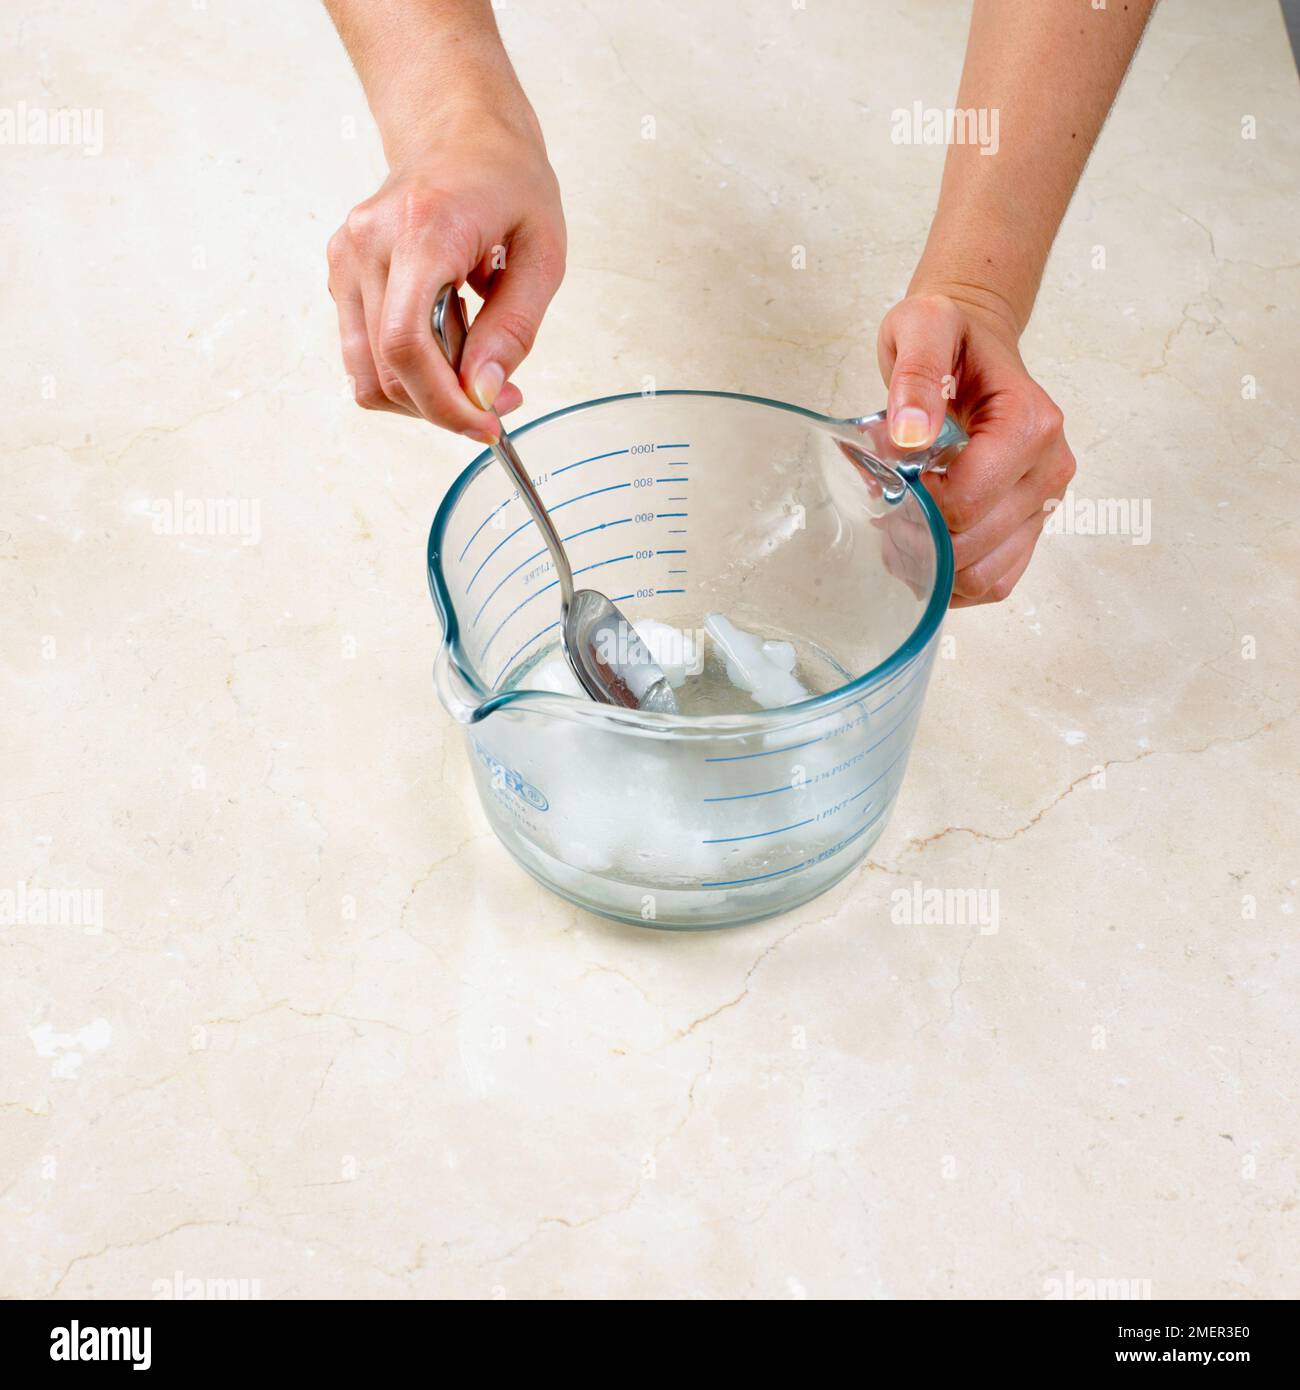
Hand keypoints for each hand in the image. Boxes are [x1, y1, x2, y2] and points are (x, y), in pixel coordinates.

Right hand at [326, 110, 564, 440]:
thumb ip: (514, 329)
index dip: (444, 401)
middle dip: (445, 406)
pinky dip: (406, 373)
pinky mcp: (341, 275)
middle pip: (389, 369)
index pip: (407, 342)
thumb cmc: (507, 183)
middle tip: (497, 401)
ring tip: (473, 366)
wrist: (459, 131)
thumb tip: (482, 394)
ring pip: (369, 374)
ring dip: (423, 396)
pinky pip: (365, 354)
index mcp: (422, 229)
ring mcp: (345, 259)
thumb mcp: (543, 254)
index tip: (487, 425)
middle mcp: (368, 243)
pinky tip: (446, 344)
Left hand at [876, 291, 1074, 605]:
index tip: (888, 476)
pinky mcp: (1030, 525)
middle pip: (973, 545)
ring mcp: (1044, 502)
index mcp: (1030, 424)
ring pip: (985, 576)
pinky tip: (923, 547)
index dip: (916, 502)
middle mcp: (1049, 467)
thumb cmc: (950, 335)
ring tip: (901, 527)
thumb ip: (916, 374)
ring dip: (934, 567)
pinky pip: (994, 581)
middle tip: (884, 505)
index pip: (967, 499)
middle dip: (918, 535)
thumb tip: (912, 434)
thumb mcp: (923, 328)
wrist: (974, 339)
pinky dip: (952, 580)